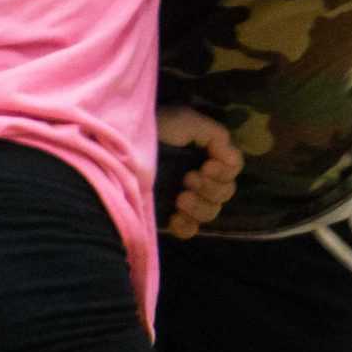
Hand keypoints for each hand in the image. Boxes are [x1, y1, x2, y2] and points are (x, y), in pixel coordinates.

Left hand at [155, 106, 243, 237]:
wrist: (119, 147)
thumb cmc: (154, 128)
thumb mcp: (186, 120)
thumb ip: (215, 135)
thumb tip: (230, 156)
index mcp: (205, 154)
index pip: (232, 169)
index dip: (225, 172)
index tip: (208, 165)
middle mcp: (198, 176)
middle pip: (225, 193)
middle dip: (211, 188)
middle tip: (189, 178)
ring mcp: (184, 197)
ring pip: (211, 213)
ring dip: (201, 206)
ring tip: (181, 197)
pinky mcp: (168, 215)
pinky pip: (190, 230)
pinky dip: (187, 226)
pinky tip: (175, 216)